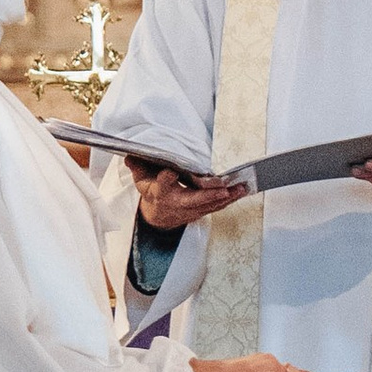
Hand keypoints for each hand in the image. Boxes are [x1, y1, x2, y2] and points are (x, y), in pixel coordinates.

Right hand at [135, 161, 250, 230]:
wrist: (158, 216)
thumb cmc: (153, 193)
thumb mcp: (141, 180)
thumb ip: (138, 167)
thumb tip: (129, 155)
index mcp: (159, 192)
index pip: (161, 185)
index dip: (165, 178)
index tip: (169, 172)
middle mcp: (176, 202)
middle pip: (193, 199)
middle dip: (208, 195)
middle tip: (222, 188)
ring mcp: (190, 209)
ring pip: (210, 204)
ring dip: (226, 198)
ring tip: (240, 188)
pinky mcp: (201, 211)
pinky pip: (217, 206)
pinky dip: (230, 200)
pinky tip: (241, 192)